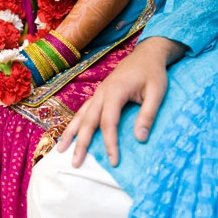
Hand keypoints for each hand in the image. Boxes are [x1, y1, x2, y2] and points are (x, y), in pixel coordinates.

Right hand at [57, 37, 183, 167]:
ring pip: (80, 115)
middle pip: (88, 121)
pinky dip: (74, 123)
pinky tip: (69, 133)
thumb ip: (148, 115)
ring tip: (60, 150)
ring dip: (70, 133)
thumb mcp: (157, 92)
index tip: (113, 161)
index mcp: (115, 92)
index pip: (108, 123)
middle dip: (80, 143)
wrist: (147, 54)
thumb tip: (140, 139)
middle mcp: (101, 93)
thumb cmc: (153, 73)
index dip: (110, 143)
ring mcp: (98, 93)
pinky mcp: (98, 94)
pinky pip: (83, 110)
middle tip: (75, 163)